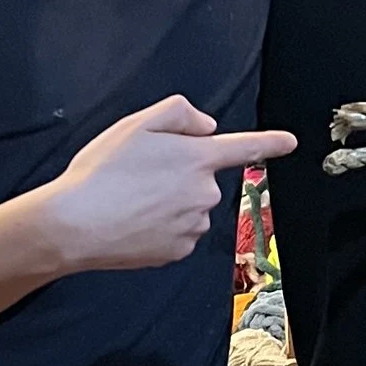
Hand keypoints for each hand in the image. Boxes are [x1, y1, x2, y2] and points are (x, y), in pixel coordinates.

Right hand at [43, 98, 295, 273]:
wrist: (75, 224)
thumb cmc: (102, 172)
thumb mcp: (137, 124)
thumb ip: (180, 114)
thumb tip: (207, 127)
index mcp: (197, 159)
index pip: (244, 148)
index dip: (269, 142)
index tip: (290, 142)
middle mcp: (203, 194)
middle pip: (202, 180)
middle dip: (180, 176)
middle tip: (138, 176)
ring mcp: (193, 226)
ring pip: (190, 208)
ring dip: (169, 203)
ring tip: (131, 200)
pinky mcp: (178, 251)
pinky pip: (177, 234)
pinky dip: (160, 227)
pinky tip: (134, 222)